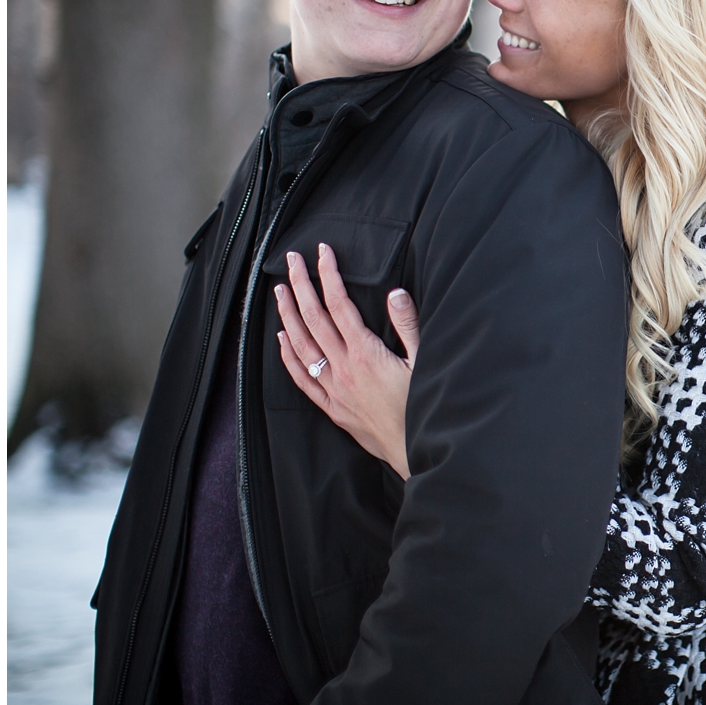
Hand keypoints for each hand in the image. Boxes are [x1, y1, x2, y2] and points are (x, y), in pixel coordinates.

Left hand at [275, 243, 419, 479]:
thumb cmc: (423, 408)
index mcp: (365, 354)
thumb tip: (395, 294)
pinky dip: (288, 357)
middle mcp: (343, 368)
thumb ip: (408, 327)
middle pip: (314, 319)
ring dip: (288, 315)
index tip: (323, 253)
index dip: (330, 275)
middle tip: (291, 260)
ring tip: (280, 290)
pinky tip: (281, 340)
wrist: (414, 451)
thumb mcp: (425, 363)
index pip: (340, 305)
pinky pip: (302, 378)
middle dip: (301, 285)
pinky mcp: (332, 407)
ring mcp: (334, 388)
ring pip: (301, 345)